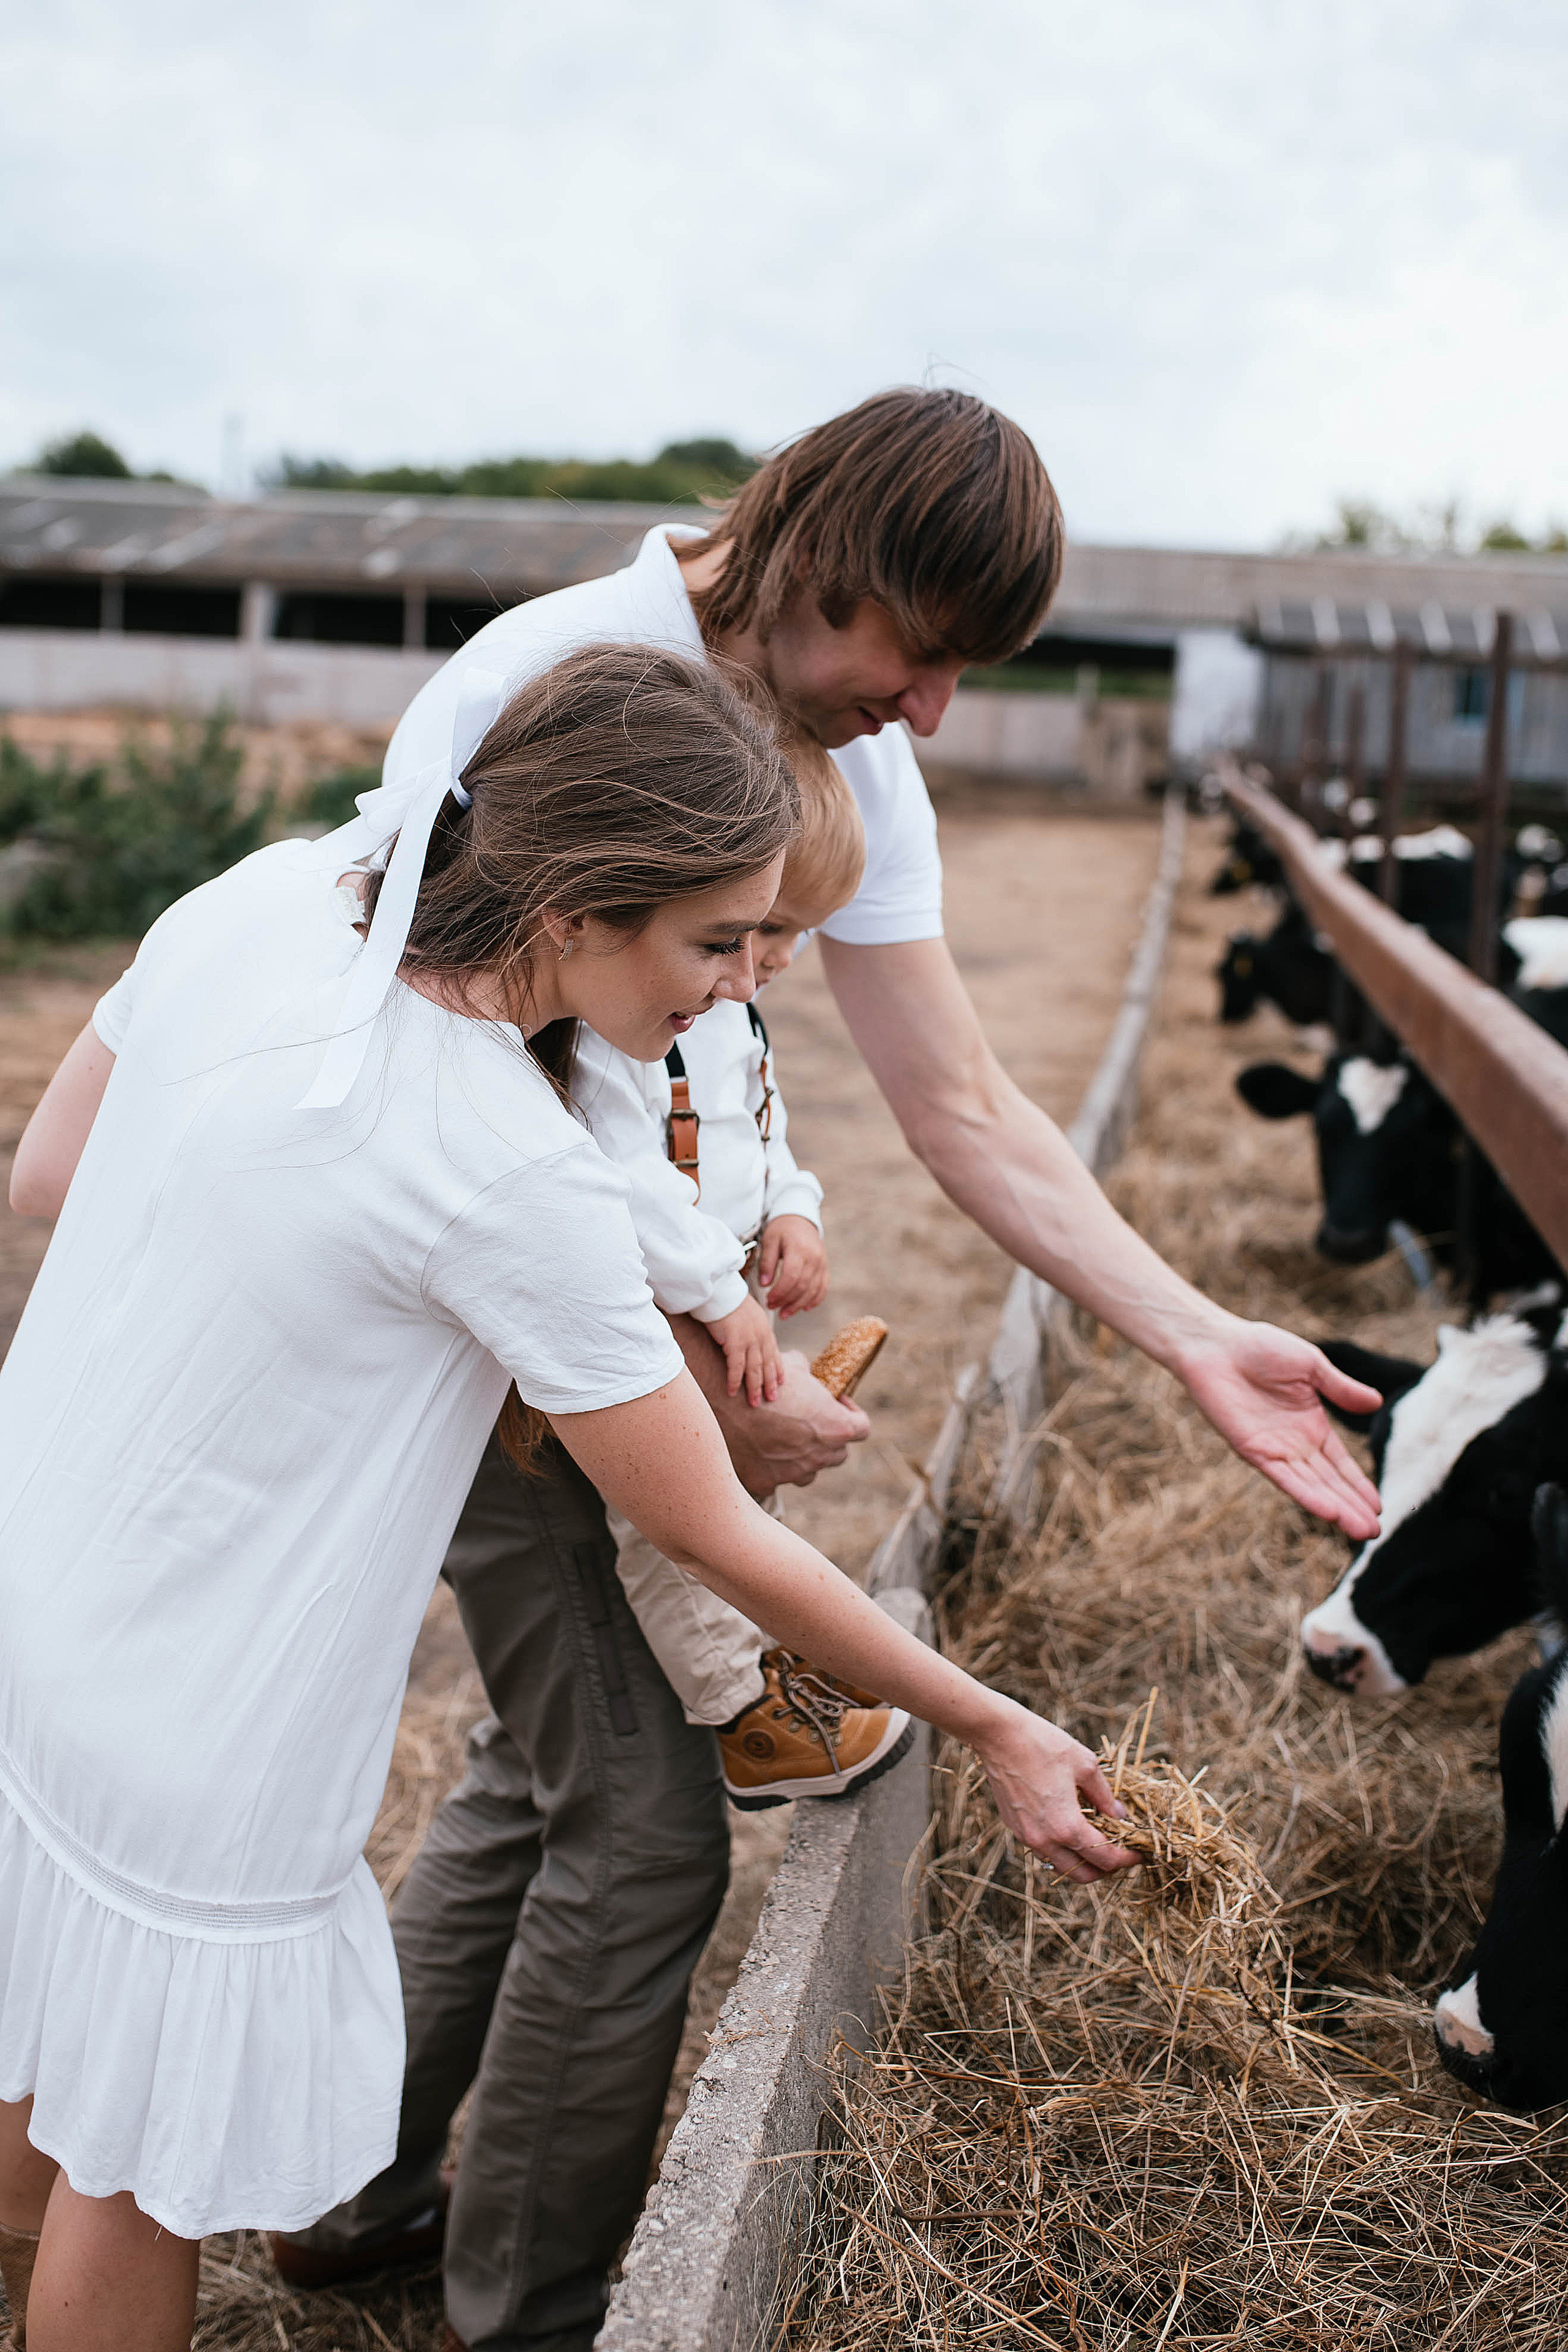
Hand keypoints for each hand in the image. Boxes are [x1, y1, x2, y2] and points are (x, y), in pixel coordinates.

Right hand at [666, 1316, 869, 1491]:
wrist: (722, 1401)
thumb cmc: (762, 1379)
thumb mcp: (792, 1366)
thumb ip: (808, 1374)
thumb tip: (807, 1372)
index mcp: (835, 1427)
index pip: (863, 1428)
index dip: (853, 1414)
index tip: (837, 1405)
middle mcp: (819, 1456)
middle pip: (838, 1453)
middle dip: (828, 1439)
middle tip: (811, 1422)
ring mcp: (793, 1474)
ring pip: (809, 1472)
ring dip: (803, 1458)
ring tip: (783, 1439)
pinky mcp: (766, 1483)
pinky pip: (776, 1479)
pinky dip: (770, 1467)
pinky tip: (756, 1449)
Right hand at [703, 1294, 784, 1405]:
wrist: (720, 1291)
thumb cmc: (730, 1302)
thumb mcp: (749, 1315)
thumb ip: (753, 1328)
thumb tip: (751, 1339)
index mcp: (765, 1329)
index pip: (774, 1353)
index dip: (778, 1369)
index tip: (781, 1382)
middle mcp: (760, 1336)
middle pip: (767, 1364)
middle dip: (770, 1384)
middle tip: (772, 1399)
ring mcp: (749, 1340)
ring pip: (755, 1369)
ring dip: (754, 1387)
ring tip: (754, 1402)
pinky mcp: (735, 1342)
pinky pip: (736, 1367)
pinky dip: (735, 1381)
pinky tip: (732, 1391)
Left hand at [756, 1216, 829, 1317]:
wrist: (800, 1219)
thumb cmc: (782, 1229)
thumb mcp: (769, 1241)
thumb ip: (767, 1262)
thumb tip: (764, 1284)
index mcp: (799, 1249)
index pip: (791, 1276)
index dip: (780, 1292)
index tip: (768, 1300)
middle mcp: (814, 1257)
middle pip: (803, 1286)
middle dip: (787, 1301)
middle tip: (772, 1308)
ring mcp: (822, 1263)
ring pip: (813, 1290)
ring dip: (799, 1305)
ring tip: (785, 1313)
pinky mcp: (825, 1267)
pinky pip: (823, 1287)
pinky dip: (815, 1300)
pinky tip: (804, 1308)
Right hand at [974, 1701, 1136, 1882]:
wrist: (999, 1735)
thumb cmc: (1044, 1745)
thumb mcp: (1086, 1765)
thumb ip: (1105, 1796)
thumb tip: (1120, 1816)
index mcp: (1067, 1827)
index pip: (1106, 1859)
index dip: (1127, 1858)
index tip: (1139, 1852)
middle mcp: (1046, 1840)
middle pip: (1083, 1875)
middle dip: (1106, 1869)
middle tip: (1119, 1852)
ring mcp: (1027, 1836)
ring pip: (1061, 1866)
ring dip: (1082, 1862)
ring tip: (1096, 1842)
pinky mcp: (1015, 1828)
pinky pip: (1043, 1851)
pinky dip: (1061, 1849)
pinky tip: (1069, 1828)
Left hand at [1176, 1318, 1382, 1539]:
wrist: (1216, 1346)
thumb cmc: (1260, 1348)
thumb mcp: (1312, 1366)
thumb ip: (1341, 1388)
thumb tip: (1377, 1403)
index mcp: (1311, 1426)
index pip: (1340, 1464)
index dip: (1358, 1486)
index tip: (1379, 1507)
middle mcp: (1294, 1445)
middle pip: (1329, 1483)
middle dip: (1352, 1507)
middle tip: (1375, 1533)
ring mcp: (1274, 1450)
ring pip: (1311, 1487)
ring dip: (1335, 1509)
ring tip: (1361, 1531)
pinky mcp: (1252, 1451)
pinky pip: (1284, 1478)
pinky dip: (1306, 1495)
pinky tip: (1328, 1512)